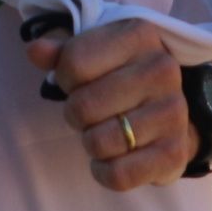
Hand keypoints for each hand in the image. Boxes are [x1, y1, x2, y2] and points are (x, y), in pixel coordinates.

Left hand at [23, 18, 198, 191]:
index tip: (78, 82)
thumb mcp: (93, 53)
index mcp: (139, 35)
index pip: (74, 62)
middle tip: (92, 112)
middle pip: (83, 106)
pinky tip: (113, 157)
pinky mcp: (175, 152)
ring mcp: (173, 112)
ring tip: (106, 130)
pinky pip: (119, 175)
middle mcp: (162, 70)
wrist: (170, 113)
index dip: (64, 78)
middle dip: (76, 114)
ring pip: (98, 142)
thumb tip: (35, 50)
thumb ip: (61, 52)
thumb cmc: (120, 78)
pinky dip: (105, 172)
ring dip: (91, 143)